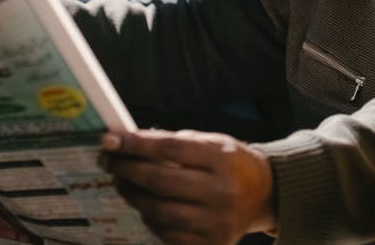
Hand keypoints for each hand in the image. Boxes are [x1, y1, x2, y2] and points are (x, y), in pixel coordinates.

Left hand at [101, 129, 275, 244]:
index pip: (170, 149)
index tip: (110, 141)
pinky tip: (145, 206)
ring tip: (124, 183)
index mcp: (222, 158)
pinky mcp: (212, 243)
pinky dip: (150, 219)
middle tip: (110, 162)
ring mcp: (217, 221)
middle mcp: (222, 190)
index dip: (135, 145)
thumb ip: (175, 141)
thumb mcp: (212, 142)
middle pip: (161, 181)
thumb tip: (128, 141)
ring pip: (160, 211)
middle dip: (128, 170)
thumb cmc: (230, 164)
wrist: (263, 194)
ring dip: (134, 196)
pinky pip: (168, 235)